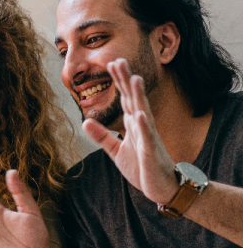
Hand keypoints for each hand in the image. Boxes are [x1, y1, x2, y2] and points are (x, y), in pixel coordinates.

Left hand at [83, 58, 177, 203]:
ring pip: (143, 113)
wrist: (161, 188)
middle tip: (119, 60)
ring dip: (139, 96)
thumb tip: (85, 121)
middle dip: (126, 81)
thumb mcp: (116, 151)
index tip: (112, 63)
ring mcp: (148, 138)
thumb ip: (102, 136)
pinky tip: (140, 115)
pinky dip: (144, 126)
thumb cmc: (141, 167)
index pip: (125, 99)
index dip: (119, 82)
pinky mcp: (151, 153)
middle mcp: (142, 127)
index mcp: (134, 125)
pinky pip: (148, 139)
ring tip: (135, 79)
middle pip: (133, 99)